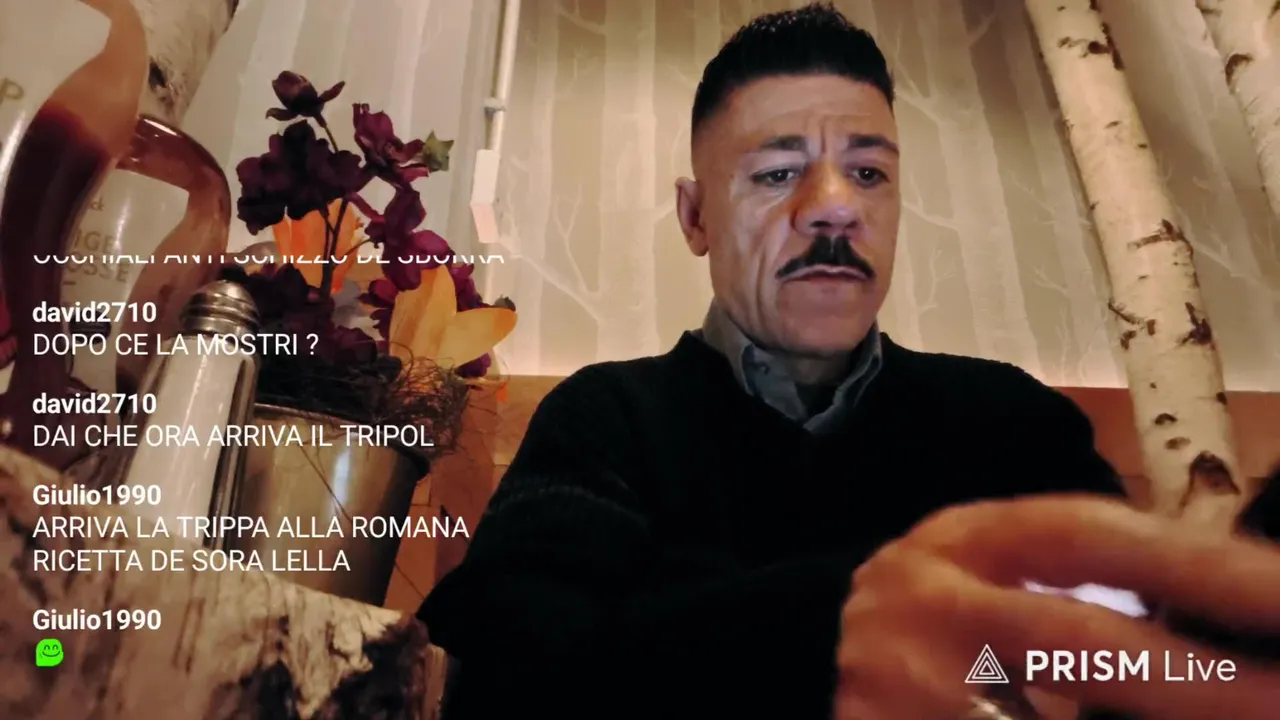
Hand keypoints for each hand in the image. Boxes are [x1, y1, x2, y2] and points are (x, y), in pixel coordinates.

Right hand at [832, 495, 1279, 718]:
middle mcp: (932, 601)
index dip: (1198, 568)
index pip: (1091, 536)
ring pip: (1041, 716)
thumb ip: (1076, 574)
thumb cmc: (929, 607)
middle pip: (1076, 639)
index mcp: (969, 538)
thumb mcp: (988, 565)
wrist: (799, 650)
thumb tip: (1222, 607)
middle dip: (1200, 683)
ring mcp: (904, 683)